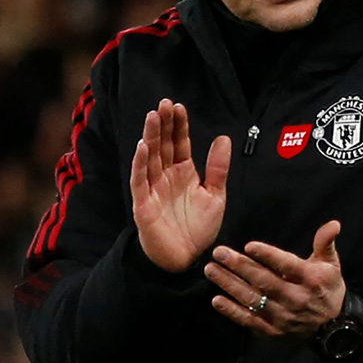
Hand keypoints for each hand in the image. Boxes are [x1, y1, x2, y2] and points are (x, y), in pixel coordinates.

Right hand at [131, 99, 230, 272]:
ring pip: (150, 157)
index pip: (180, 143)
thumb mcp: (215, 195)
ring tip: (153, 115)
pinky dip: (140, 163)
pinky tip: (143, 146)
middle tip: (164, 103)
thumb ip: (218, 168)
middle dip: (163, 124)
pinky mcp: (143, 204)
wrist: (186, 260)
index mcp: (184, 173)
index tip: (179, 106)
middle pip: (163, 145)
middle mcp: (166, 177)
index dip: (179, 125)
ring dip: (151, 136)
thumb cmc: (198, 229)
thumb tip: (223, 138)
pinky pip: (140, 180)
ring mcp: (153, 189)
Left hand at [205, 220, 344, 337]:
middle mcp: (296, 299)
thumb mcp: (331, 265)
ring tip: (211, 270)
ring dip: (229, 284)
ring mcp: (283, 317)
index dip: (268, 255)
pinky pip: (249, 320)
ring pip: (253, 299)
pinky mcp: (273, 331)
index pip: (286, 266)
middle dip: (239, 266)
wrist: (333, 328)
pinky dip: (232, 311)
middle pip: (264, 281)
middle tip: (219, 252)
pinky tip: (217, 300)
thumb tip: (333, 223)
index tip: (248, 245)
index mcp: (310, 280)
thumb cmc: (328, 289)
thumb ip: (325, 243)